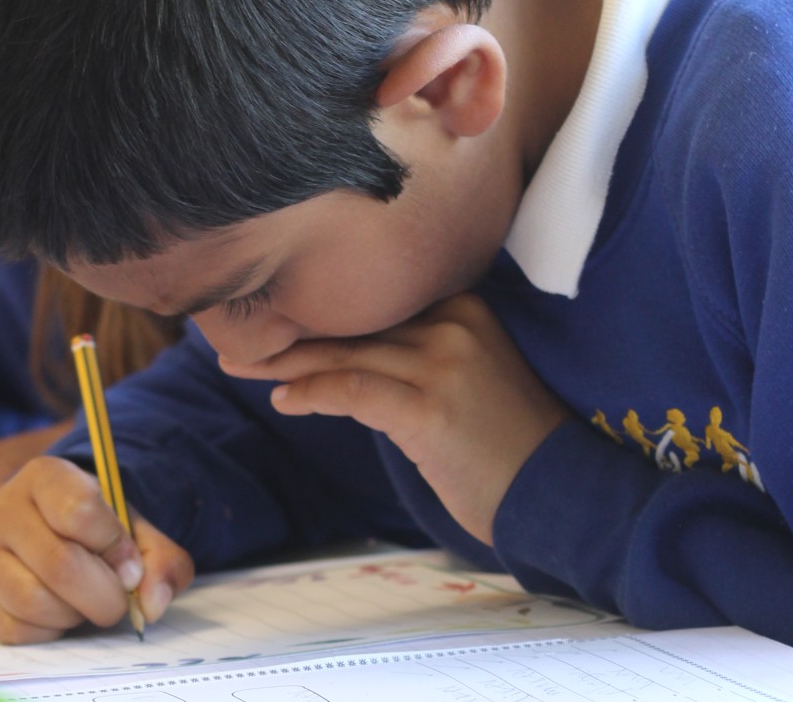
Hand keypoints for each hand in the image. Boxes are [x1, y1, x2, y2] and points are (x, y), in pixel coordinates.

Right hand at [0, 456, 193, 643]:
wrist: (63, 530)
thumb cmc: (102, 527)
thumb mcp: (139, 528)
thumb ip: (161, 560)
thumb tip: (152, 604)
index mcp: (45, 476)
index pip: (80, 513)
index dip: (116, 547)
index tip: (130, 563)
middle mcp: (4, 509)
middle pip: (59, 564)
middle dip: (104, 595)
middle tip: (120, 598)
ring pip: (34, 601)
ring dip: (76, 613)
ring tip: (86, 599)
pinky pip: (17, 629)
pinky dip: (50, 631)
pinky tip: (61, 610)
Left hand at [219, 293, 567, 544]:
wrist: (559, 491)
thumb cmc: (504, 441)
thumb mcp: (461, 377)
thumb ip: (411, 353)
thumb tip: (338, 352)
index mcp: (462, 304)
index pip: (371, 301)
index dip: (315, 311)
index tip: (269, 317)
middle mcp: (454, 321)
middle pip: (352, 323)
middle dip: (287, 333)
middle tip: (233, 337)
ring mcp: (444, 362)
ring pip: (343, 352)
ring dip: (284, 363)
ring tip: (240, 367)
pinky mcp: (431, 407)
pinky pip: (353, 389)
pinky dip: (312, 392)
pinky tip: (284, 400)